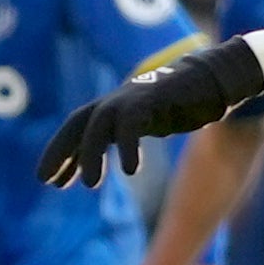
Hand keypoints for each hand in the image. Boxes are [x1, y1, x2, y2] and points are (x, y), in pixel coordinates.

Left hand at [38, 40, 263, 189]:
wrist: (215, 79)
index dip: (61, 153)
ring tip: (90, 185)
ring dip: (92, 153)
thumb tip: (117, 161)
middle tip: (48, 182)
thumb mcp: (149, 123)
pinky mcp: (154, 97)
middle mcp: (118, 100)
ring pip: (100, 122)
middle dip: (61, 150)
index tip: (50, 181)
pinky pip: (133, 122)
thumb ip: (128, 136)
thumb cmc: (183, 103)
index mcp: (114, 107)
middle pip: (79, 121)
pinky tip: (131, 171)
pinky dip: (129, 145)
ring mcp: (135, 96)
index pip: (77, 128)